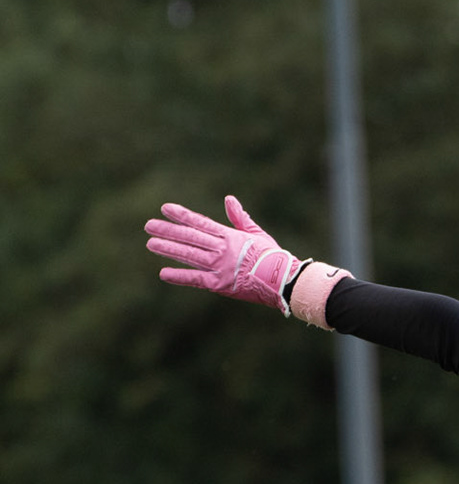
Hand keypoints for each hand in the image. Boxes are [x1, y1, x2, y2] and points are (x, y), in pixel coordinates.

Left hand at [145, 195, 303, 311]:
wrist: (284, 279)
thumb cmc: (273, 257)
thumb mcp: (258, 234)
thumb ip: (240, 218)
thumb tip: (229, 199)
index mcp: (230, 236)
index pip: (201, 223)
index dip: (182, 215)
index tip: (165, 209)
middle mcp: (222, 249)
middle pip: (190, 237)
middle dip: (168, 230)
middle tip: (149, 226)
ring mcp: (220, 266)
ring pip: (189, 255)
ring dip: (169, 249)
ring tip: (151, 243)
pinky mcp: (220, 284)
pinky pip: (196, 279)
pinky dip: (180, 276)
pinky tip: (164, 273)